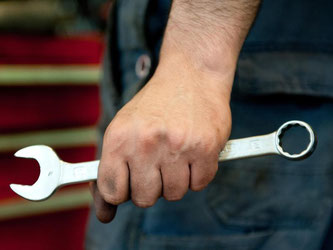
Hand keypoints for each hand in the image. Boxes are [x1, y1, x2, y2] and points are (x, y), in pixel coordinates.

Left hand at [92, 53, 231, 222]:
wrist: (191, 74)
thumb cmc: (155, 106)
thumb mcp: (124, 129)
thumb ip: (112, 169)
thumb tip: (104, 214)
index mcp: (119, 138)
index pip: (111, 191)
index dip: (120, 192)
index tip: (128, 184)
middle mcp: (146, 143)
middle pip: (144, 198)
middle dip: (151, 186)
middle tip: (157, 164)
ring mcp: (177, 146)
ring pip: (174, 194)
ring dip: (175, 180)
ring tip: (177, 153)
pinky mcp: (206, 148)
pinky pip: (199, 184)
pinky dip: (197, 174)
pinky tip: (194, 152)